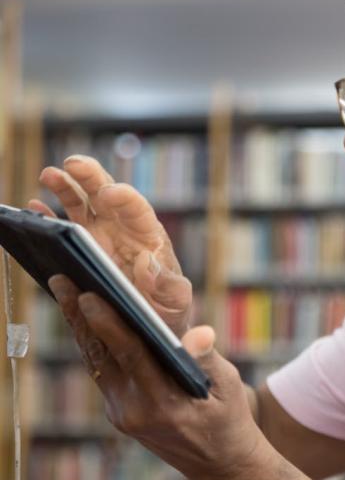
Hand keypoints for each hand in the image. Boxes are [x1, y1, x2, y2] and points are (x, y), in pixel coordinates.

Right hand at [31, 155, 192, 334]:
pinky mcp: (82, 244)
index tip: (111, 192)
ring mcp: (100, 233)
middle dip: (91, 176)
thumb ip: (167, 285)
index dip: (125, 198)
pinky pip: (63, 224)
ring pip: (81, 202)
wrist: (149, 315)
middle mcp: (122, 226)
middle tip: (74, 164)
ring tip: (49, 174)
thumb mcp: (175, 299)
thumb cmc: (166, 304)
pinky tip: (34, 206)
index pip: (138, 209)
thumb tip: (147, 263)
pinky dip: (49, 215)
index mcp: (147, 234)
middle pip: (106, 193)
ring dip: (65, 186)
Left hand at [48, 274, 270, 479]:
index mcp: (164, 403)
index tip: (87, 295)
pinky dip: (94, 341)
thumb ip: (207, 358)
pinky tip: (86, 316)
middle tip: (63, 279)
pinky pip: (103, 370)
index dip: (108, 324)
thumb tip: (199, 334)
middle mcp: (135, 410)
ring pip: (96, 362)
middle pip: (101, 355)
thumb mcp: (228, 386)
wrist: (219, 464)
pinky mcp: (119, 411)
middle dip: (79, 316)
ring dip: (81, 326)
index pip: (130, 355)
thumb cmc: (229, 419)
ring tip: (66, 289)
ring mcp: (123, 413)